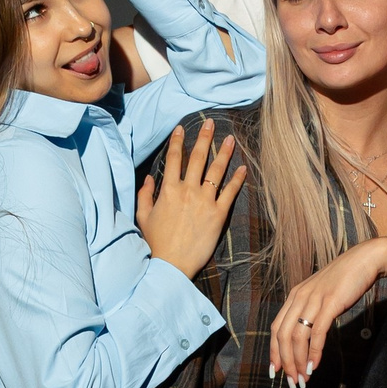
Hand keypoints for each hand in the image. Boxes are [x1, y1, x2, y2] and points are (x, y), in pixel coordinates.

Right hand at [137, 117, 242, 279]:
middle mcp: (187, 191)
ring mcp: (204, 201)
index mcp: (168, 189)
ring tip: (230, 139)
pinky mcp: (218, 215)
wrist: (170, 264)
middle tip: (211, 123)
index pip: (174, 158)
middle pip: (198, 158)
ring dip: (224, 153)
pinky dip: (237, 179)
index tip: (182, 128)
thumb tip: (149, 178)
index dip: (178, 141)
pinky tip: (243, 168)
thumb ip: (145, 194)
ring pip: (216, 171)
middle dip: (204, 138)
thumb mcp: (143, 216)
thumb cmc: (155, 242)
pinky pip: (230, 193)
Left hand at [269, 245, 384, 386]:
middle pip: (283, 336)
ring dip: (299, 361)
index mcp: (295, 296)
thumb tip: (307, 337)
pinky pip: (317, 332)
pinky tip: (315, 365)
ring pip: (297, 337)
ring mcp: (314, 300)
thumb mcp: (321, 295)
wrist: (364, 261)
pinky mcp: (330, 303)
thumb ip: (311, 311)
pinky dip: (314, 352)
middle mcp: (299, 297)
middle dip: (285, 362)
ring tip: (304, 378)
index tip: (276, 371)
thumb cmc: (345, 281)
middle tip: (293, 382)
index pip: (276, 328)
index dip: (274, 352)